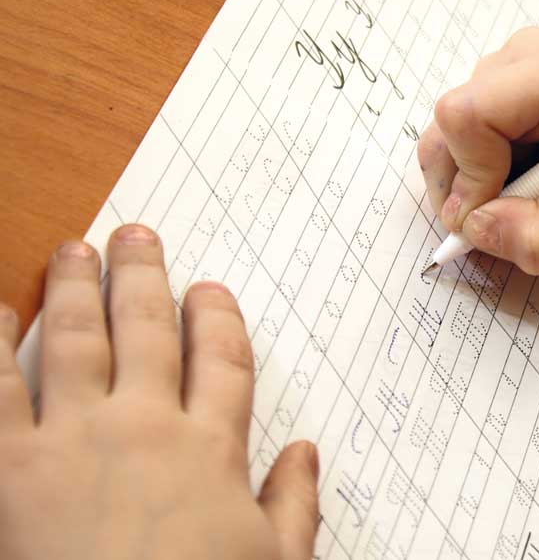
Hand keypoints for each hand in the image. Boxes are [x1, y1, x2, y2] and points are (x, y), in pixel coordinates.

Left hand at [0, 225, 318, 559]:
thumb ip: (295, 506)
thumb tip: (306, 453)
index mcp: (211, 450)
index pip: (222, 360)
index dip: (216, 316)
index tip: (209, 289)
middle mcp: (146, 427)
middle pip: (147, 330)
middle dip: (141, 276)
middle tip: (136, 235)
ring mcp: (75, 440)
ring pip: (76, 340)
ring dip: (74, 287)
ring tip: (74, 249)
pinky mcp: (10, 466)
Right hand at [419, 27, 538, 272]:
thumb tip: (473, 230)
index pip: (464, 114)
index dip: (471, 176)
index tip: (504, 212)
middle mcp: (523, 57)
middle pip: (445, 129)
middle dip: (468, 189)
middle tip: (520, 215)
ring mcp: (507, 71)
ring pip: (446, 141)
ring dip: (477, 187)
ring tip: (537, 195)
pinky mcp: (499, 92)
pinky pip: (457, 146)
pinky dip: (481, 180)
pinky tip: (529, 182)